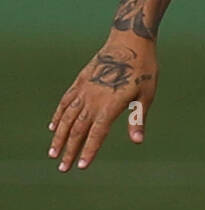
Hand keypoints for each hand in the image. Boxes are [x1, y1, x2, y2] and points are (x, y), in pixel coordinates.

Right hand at [48, 34, 157, 171]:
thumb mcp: (146, 95)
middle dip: (70, 150)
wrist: (129, 41)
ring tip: (53, 153)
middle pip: (78, 129)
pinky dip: (59, 115)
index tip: (81, 166)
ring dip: (60, 136)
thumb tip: (137, 141)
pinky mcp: (80, 80)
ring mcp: (84, 89)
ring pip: (67, 117)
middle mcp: (93, 98)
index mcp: (111, 104)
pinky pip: (66, 101)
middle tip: (63, 168)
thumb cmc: (144, 69)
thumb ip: (137, 119)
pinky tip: (54, 127)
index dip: (89, 150)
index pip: (97, 133)